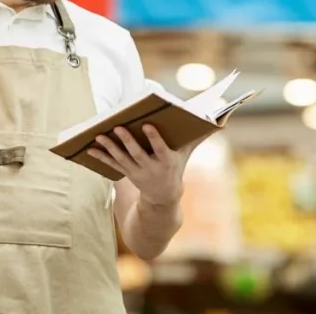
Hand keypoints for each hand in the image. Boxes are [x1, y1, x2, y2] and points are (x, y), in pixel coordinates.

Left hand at [88, 125, 207, 205]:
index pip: (161, 148)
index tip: (147, 124)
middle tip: (117, 127)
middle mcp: (151, 168)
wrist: (164, 197)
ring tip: (100, 134)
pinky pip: (111, 164)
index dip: (154, 137)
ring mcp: (137, 172)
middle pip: (137, 153)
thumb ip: (203, 133)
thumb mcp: (189, 151)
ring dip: (110, 147)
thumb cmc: (178, 165)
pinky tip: (90, 148)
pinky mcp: (126, 173)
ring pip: (121, 158)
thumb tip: (224, 118)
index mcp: (168, 161)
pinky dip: (101, 157)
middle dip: (127, 140)